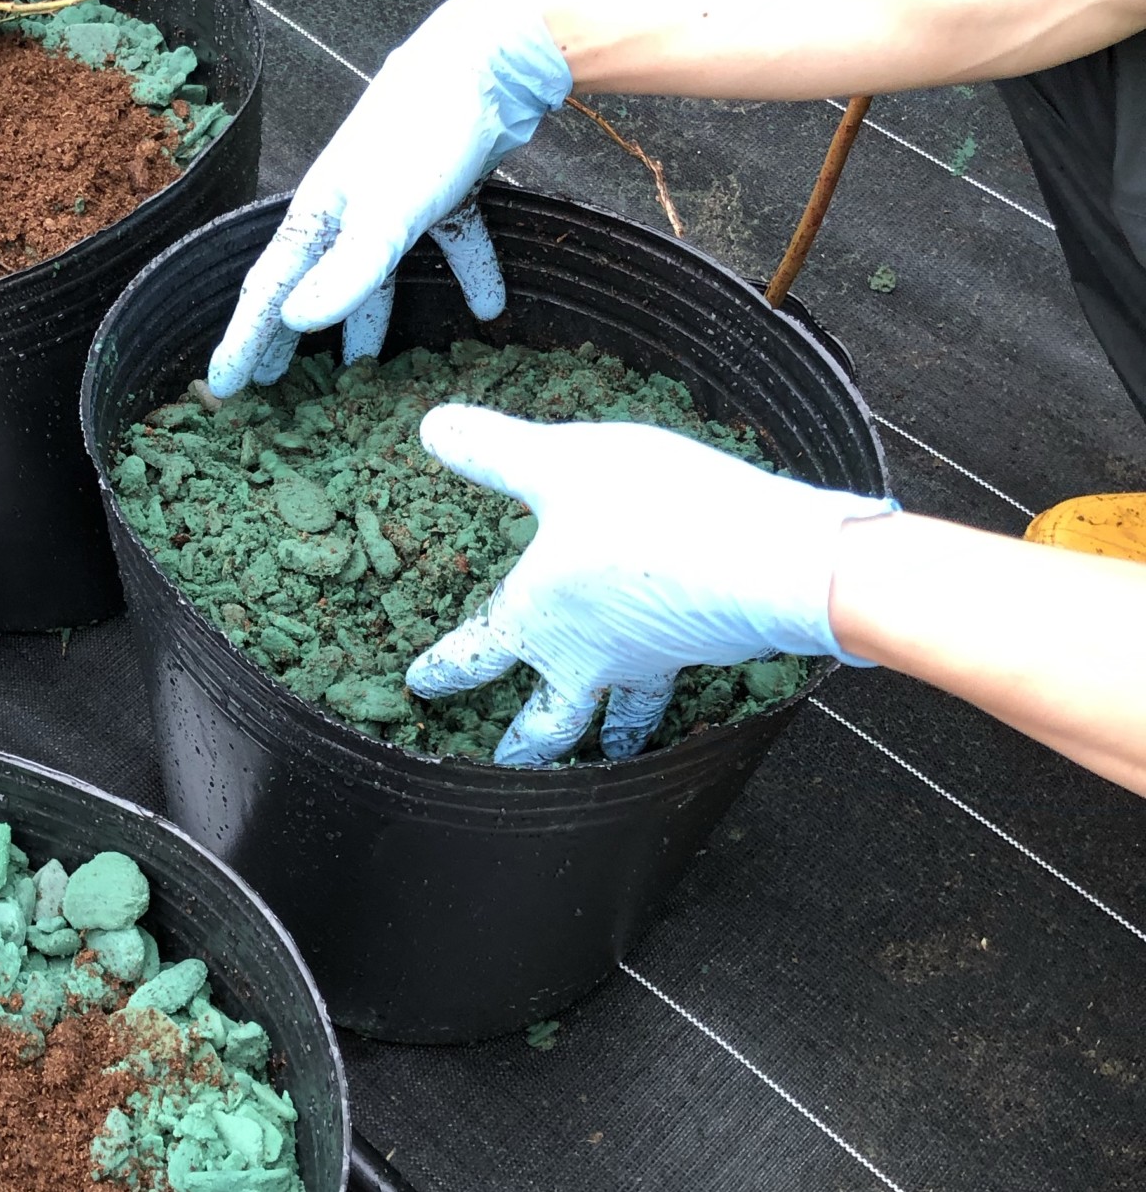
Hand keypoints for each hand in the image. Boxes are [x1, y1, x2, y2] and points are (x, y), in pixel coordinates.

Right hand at [206, 0, 572, 395]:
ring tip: (361, 367)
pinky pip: (449, 241)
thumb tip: (294, 320)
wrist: (487, 59)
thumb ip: (346, 271)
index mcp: (319, 215)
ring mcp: (394, 199)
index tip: (221, 387)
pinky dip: (467, 272)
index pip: (268, 290)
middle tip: (272, 381)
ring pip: (373, 272)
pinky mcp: (442, 189)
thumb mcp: (385, 214)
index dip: (242, 340)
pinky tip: (489, 307)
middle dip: (288, 334)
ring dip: (367, 318)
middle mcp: (347, 208)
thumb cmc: (422, 134)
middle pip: (309, 283)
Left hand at [404, 406, 895, 766]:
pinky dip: (669, 693)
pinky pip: (677, 682)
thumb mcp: (560, 464)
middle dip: (528, 744)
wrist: (770, 559)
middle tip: (509, 762)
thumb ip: (496, 451)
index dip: (444, 669)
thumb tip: (432, 429)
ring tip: (611, 753)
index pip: (476, 654)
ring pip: (624, 714)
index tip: (421, 686)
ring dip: (612, 737)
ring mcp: (652, 659)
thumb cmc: (655, 513)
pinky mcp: (706, 646)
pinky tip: (680, 672)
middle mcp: (591, 656)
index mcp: (538, 619)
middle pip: (550, 721)